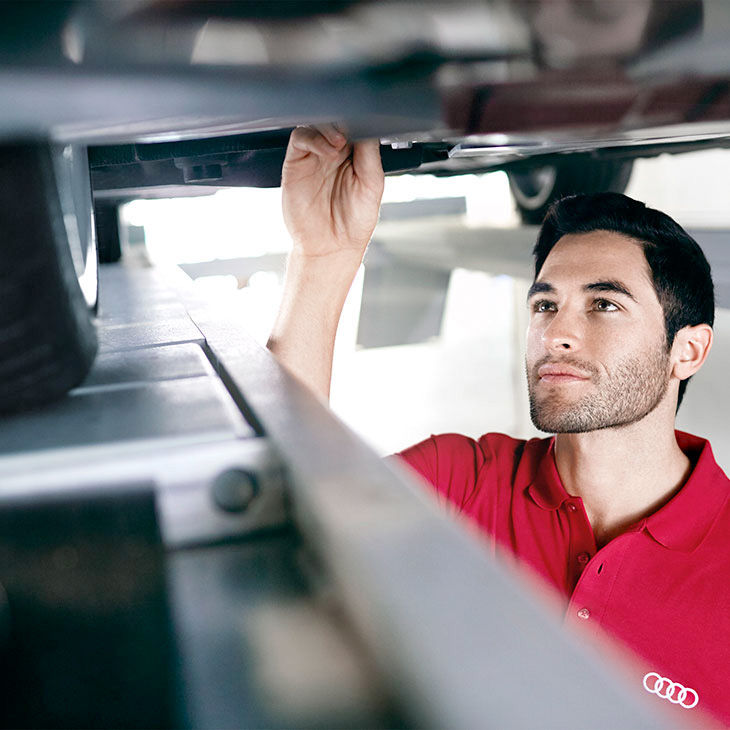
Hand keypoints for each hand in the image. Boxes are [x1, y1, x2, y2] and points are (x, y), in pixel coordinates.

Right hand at [282, 124, 384, 259]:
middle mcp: (334, 153)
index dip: (360, 120)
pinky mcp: (296, 163)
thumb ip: (370, 154)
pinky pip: (300, 138)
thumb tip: (368, 127)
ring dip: (329, 128)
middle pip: (335, 120)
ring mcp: (314, 156)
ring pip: (317, 124)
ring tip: (340, 144)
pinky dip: (314, 138)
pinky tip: (328, 151)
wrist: (330, 246)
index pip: (357, 125)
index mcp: (356, 155)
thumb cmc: (353, 222)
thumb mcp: (373, 185)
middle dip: (343, 121)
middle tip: (351, 131)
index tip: (366, 123)